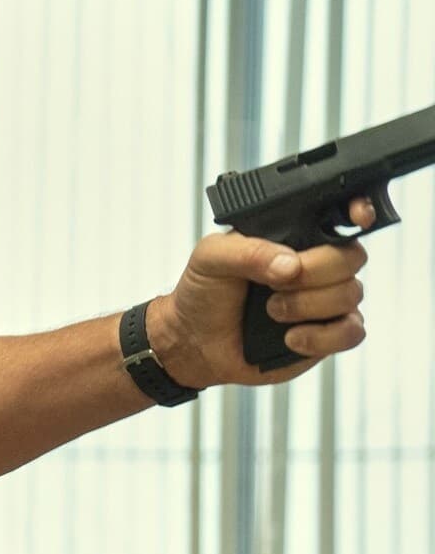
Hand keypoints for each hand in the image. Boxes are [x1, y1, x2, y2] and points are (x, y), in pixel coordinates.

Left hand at [153, 199, 374, 388]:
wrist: (193, 340)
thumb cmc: (204, 291)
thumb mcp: (212, 257)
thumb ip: (248, 250)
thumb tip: (291, 264)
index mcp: (296, 237)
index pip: (342, 218)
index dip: (359, 212)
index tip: (356, 216)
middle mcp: (319, 265)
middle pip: (352, 257)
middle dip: (314, 272)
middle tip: (273, 284)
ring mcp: (326, 300)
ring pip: (352, 294)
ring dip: (308, 305)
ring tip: (271, 311)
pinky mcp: (328, 335)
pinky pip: (352, 332)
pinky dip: (322, 336)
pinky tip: (290, 338)